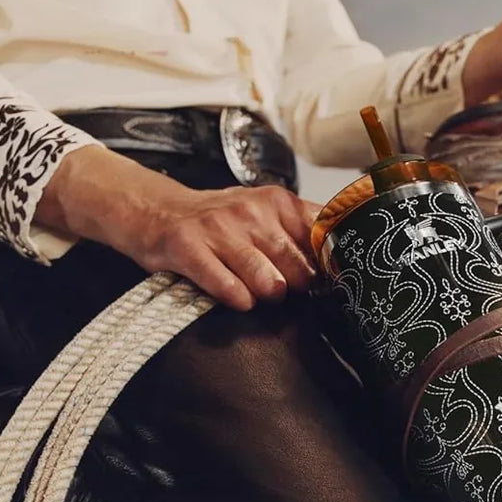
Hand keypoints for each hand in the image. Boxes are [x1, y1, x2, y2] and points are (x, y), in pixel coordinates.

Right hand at [38, 145, 321, 311]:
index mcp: (277, 201)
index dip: (331, 266)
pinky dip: (238, 301)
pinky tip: (236, 297)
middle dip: (297, 289)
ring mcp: (220, 229)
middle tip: (284, 289)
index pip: (323, 237)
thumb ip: (302, 229)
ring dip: (268, 297)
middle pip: (300, 269)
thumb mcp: (264, 212)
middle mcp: (251, 211)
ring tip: (258, 292)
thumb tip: (345, 257)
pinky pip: (230, 290)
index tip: (331, 280)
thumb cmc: (218, 220)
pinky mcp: (190, 249)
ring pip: (269, 283)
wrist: (156, 210)